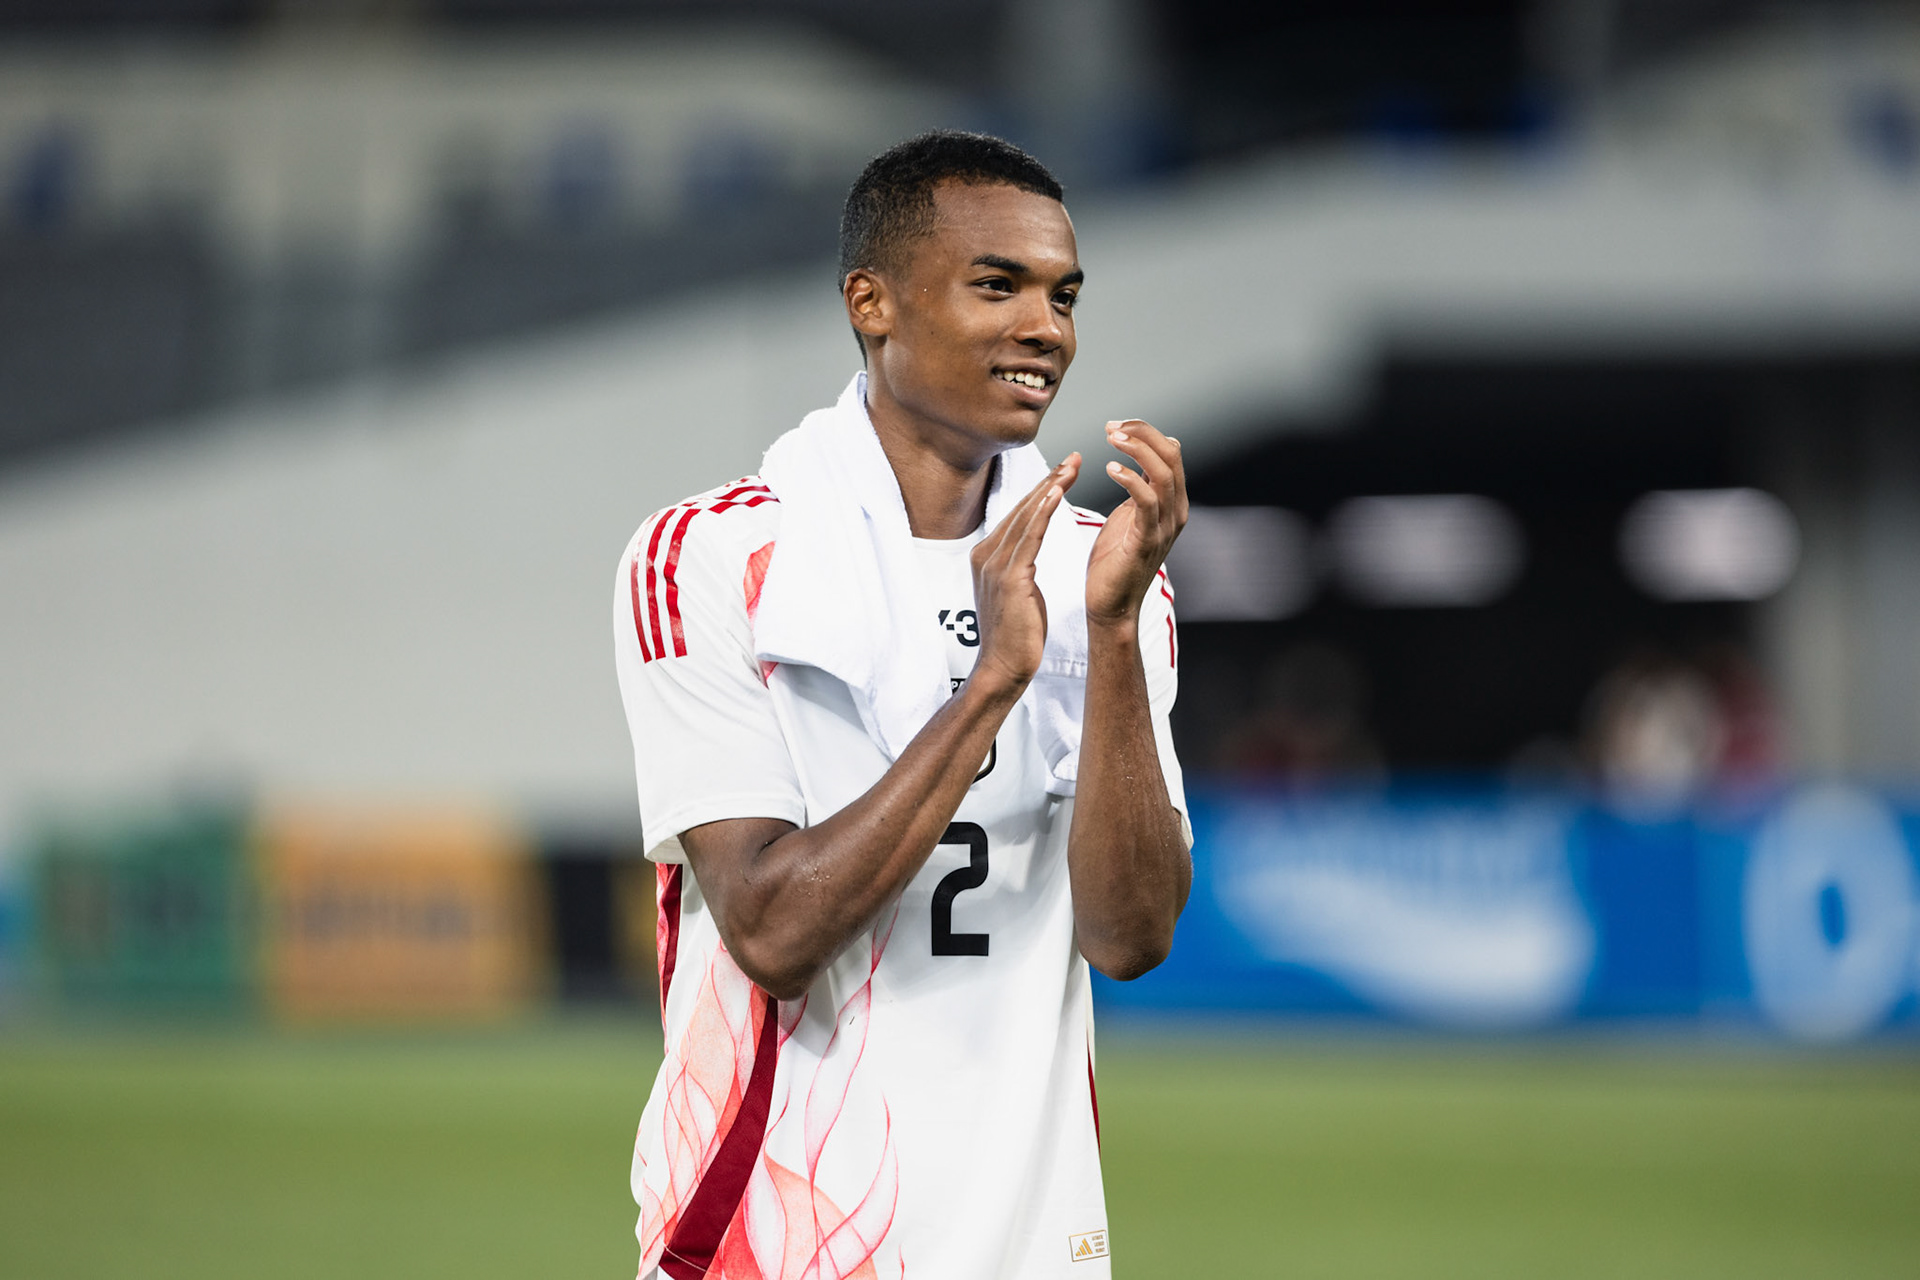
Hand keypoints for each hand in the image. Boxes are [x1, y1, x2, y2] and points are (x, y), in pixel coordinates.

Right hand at [969, 454, 1082, 693]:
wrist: (1003, 668)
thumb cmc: (1016, 635)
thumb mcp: (1015, 591)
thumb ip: (1018, 566)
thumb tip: (1028, 552)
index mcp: (986, 556)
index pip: (1018, 515)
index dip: (1041, 490)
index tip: (1064, 470)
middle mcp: (986, 554)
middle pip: (1022, 509)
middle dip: (1049, 480)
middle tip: (1073, 457)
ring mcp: (994, 565)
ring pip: (1026, 517)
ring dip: (1050, 488)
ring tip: (1071, 466)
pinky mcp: (1008, 577)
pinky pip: (1029, 537)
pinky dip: (1043, 512)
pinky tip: (1057, 492)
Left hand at [1086, 419, 1186, 626]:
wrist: (1111, 604)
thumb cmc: (1115, 560)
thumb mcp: (1129, 514)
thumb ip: (1139, 488)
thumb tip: (1137, 458)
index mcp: (1171, 502)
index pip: (1171, 453)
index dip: (1146, 432)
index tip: (1115, 425)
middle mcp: (1175, 511)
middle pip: (1172, 457)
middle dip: (1143, 434)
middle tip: (1111, 427)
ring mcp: (1164, 526)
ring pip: (1164, 474)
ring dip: (1137, 450)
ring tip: (1111, 438)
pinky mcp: (1147, 540)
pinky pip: (1147, 501)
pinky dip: (1131, 479)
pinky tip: (1110, 468)